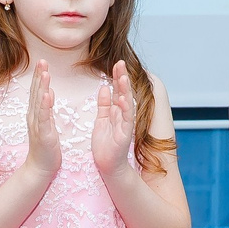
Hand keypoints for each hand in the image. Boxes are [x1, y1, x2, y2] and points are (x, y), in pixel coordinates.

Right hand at [20, 62, 60, 179]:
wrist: (40, 168)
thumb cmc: (46, 147)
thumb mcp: (47, 123)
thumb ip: (46, 107)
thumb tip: (48, 91)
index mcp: (36, 114)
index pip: (38, 92)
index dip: (39, 76)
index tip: (42, 62)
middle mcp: (34, 117)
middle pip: (36, 93)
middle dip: (39, 76)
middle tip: (42, 61)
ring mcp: (38, 125)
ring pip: (39, 103)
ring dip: (42, 87)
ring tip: (45, 73)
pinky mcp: (43, 134)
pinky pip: (44, 118)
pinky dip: (45, 106)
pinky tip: (48, 95)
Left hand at [91, 60, 135, 177]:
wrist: (108, 165)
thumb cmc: (105, 145)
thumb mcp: (102, 120)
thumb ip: (104, 104)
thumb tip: (104, 87)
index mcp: (116, 111)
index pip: (117, 90)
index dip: (117, 77)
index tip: (116, 63)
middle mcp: (123, 116)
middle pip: (123, 93)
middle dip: (122, 78)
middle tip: (120, 62)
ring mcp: (125, 125)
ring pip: (126, 104)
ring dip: (125, 90)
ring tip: (123, 76)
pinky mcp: (125, 135)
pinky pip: (126, 120)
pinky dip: (124, 109)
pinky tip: (122, 98)